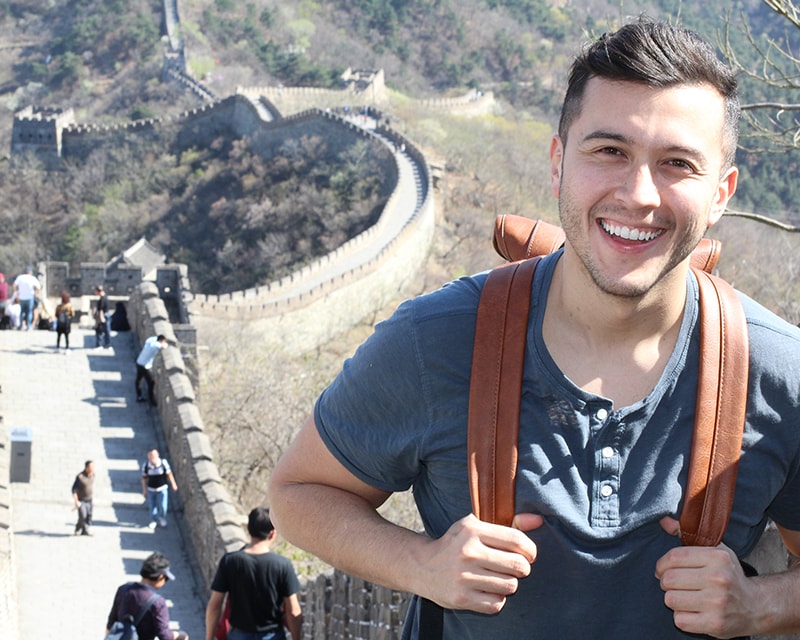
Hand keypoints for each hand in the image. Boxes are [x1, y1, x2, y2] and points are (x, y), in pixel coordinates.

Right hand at [413, 512, 542, 613]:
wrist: (422, 566)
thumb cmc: (456, 544)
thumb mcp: (476, 526)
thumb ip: (510, 523)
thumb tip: (539, 521)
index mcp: (473, 530)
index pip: (518, 540)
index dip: (530, 550)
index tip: (528, 554)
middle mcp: (468, 552)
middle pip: (519, 566)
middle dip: (521, 569)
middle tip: (513, 568)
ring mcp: (463, 576)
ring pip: (510, 586)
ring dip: (508, 584)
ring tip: (498, 578)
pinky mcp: (461, 597)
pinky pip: (497, 603)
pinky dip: (497, 599)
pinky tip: (487, 590)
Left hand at [656, 516, 760, 637]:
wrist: (755, 607)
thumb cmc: (729, 576)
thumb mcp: (715, 550)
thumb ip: (687, 534)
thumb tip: (664, 520)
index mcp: (717, 557)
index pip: (674, 557)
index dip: (661, 564)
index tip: (662, 569)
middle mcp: (718, 579)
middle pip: (669, 579)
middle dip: (666, 582)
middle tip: (674, 584)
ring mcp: (717, 603)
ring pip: (671, 599)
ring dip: (673, 599)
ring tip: (684, 597)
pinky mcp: (715, 624)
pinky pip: (680, 620)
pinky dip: (682, 617)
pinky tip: (693, 611)